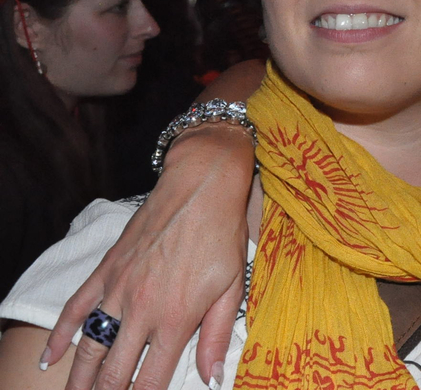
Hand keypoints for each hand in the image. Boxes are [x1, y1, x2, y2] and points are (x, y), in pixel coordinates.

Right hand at [44, 124, 254, 389]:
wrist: (200, 186)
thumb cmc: (222, 235)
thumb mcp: (233, 287)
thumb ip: (216, 336)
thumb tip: (212, 378)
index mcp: (176, 319)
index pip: (149, 380)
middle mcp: (141, 309)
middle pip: (112, 371)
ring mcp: (118, 289)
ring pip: (89, 347)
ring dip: (76, 379)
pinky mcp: (106, 270)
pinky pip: (75, 308)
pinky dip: (60, 336)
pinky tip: (51, 358)